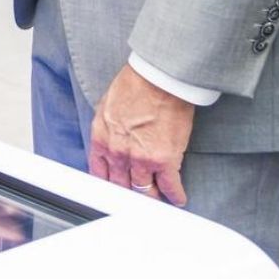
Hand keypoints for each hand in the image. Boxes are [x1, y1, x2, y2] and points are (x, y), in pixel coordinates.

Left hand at [87, 65, 194, 204]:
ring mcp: (141, 159)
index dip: (108, 184)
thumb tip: (109, 139)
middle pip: (121, 185)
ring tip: (158, 200)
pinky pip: (170, 186)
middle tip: (137, 198)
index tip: (114, 191)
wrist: (158, 79)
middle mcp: (118, 154)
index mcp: (101, 141)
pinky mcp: (165, 160)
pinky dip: (175, 195)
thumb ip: (106, 129)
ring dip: (152, 197)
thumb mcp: (106, 107)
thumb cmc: (135, 85)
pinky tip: (178, 199)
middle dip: (129, 193)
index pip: (99, 174)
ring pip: (144, 190)